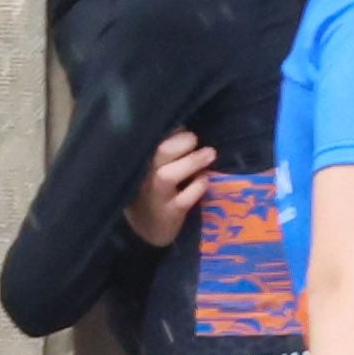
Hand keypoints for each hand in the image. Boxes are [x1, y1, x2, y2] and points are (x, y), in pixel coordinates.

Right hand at [133, 127, 218, 247]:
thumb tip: (186, 127)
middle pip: (159, 152)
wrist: (145, 228)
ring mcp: (156, 195)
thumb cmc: (154, 190)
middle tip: (195, 139)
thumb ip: (167, 150)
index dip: (172, 130)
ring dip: (191, 162)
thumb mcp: (153, 167)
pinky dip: (196, 188)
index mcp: (143, 160)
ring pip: (168, 175)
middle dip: (180, 142)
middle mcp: (146, 175)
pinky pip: (183, 200)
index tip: (186, 126)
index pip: (155, 138)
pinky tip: (205, 181)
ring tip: (210, 153)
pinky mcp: (169, 212)